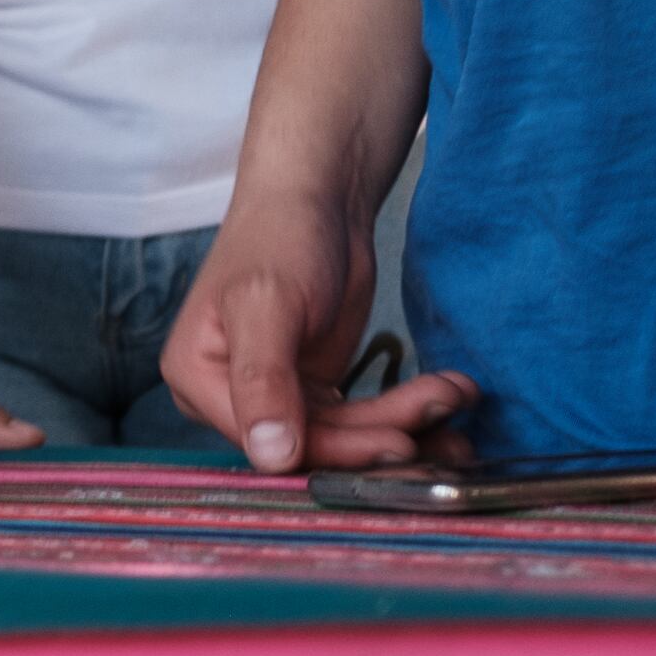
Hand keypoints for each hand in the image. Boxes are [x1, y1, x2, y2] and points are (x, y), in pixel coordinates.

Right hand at [162, 190, 474, 471]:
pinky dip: (406, 413)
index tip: (399, 441)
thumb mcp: (266, 303)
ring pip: (347, 437)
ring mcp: (278, 396)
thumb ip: (264, 380)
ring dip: (407, 420)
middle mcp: (231, 397)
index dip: (336, 449)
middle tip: (443, 415)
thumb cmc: (279, 237)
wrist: (318, 199)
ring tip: (457, 396)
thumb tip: (270, 457)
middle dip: (384, 431)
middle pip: (315, 444)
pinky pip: (361, 420)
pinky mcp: (317, 390)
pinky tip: (447, 400)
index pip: (269, 442)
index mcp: (198, 380)